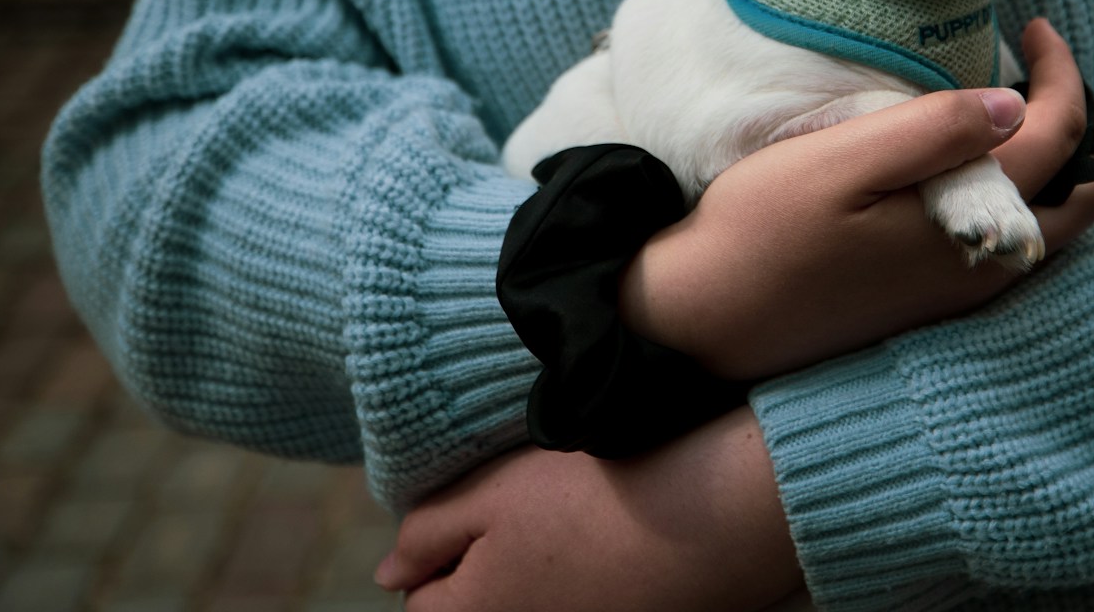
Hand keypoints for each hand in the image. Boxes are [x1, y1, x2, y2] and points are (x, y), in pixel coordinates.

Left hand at [377, 408, 798, 610]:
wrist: (705, 515)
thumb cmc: (591, 495)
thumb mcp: (492, 492)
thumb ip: (427, 534)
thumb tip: (388, 576)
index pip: (422, 603)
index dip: (441, 553)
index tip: (482, 511)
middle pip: (476, 611)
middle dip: (484, 572)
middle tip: (528, 517)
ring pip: (529, 608)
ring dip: (535, 578)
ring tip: (571, 529)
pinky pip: (579, 605)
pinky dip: (582, 583)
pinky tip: (608, 546)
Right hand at [621, 18, 1093, 378]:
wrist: (711, 318)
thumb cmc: (766, 227)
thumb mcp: (843, 160)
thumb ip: (934, 130)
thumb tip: (1015, 104)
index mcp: (970, 221)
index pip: (1059, 138)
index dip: (1061, 74)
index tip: (1035, 26)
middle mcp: (982, 267)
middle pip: (1076, 195)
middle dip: (1071, 125)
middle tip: (1031, 68)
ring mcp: (959, 292)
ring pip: (1047, 224)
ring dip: (1047, 165)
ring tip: (1000, 108)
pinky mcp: (930, 301)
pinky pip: (1007, 245)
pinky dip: (1013, 196)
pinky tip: (962, 164)